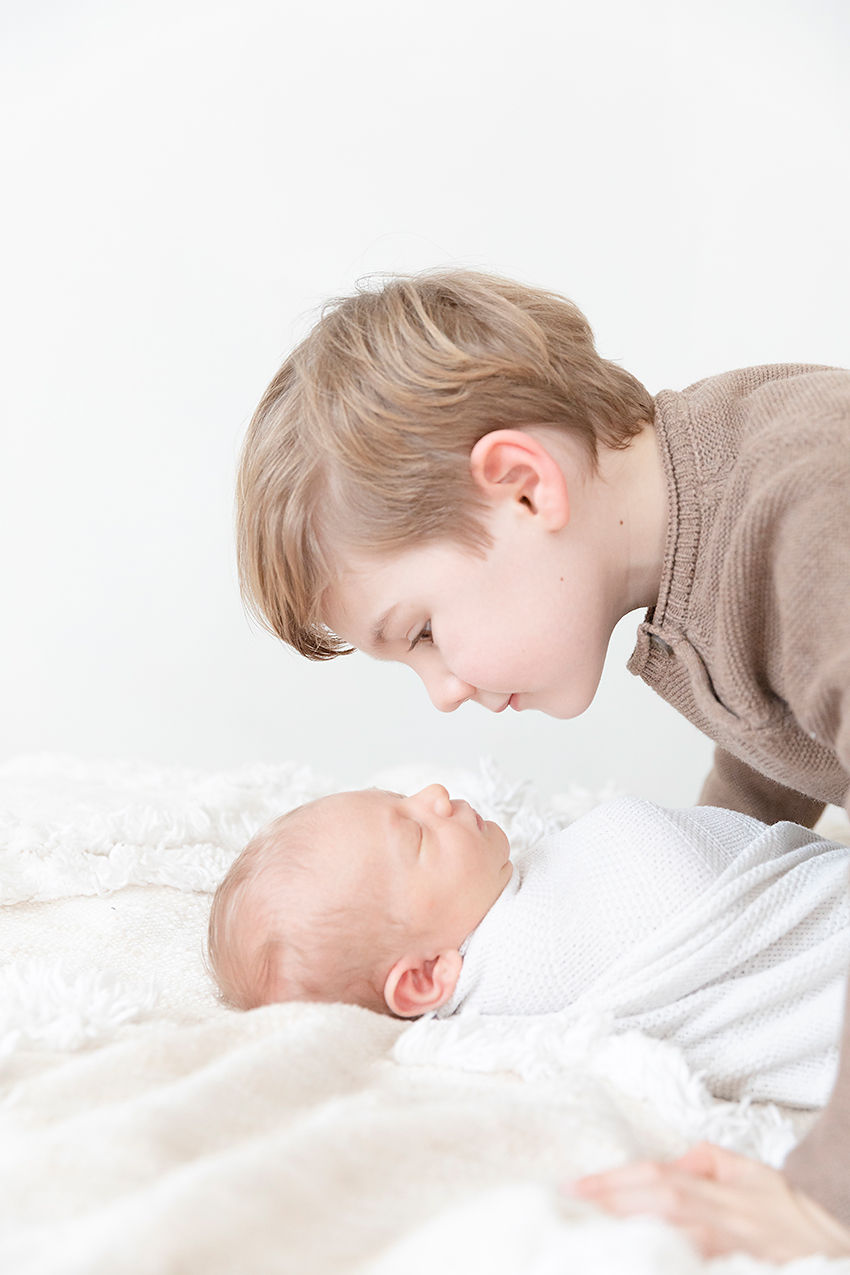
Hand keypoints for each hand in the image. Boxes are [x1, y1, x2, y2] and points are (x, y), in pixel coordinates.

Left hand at [565, 1142, 849, 1260]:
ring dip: (632, 1232)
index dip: (610, 1180)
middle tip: (566, 1210)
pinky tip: (641, 1259)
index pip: (653, 1175)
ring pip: (675, 1232)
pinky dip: (671, 1258)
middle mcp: (720, 1212)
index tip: (570, 1188)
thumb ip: (706, 1160)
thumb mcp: (749, 1171)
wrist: (840, 1231)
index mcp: (715, 1187)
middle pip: (656, 1200)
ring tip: (589, 1237)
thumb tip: (669, 1159)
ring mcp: (733, 1243)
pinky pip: (700, 1262)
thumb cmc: (788, 1210)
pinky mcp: (745, 1267)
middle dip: (609, 1203)